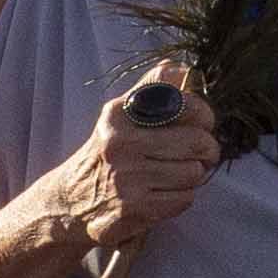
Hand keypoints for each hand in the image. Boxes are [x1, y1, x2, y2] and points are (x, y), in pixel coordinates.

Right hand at [55, 62, 219, 251]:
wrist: (70, 201)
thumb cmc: (108, 154)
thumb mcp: (120, 115)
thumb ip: (151, 89)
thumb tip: (185, 69)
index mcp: (119, 113)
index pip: (184, 102)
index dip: (204, 114)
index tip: (202, 123)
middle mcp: (120, 142)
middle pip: (196, 141)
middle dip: (207, 149)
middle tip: (202, 154)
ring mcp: (126, 177)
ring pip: (194, 172)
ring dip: (192, 176)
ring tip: (176, 175)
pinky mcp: (133, 208)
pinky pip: (184, 199)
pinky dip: (181, 198)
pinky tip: (164, 193)